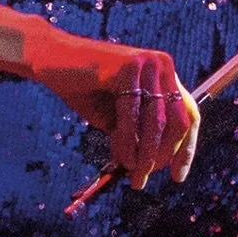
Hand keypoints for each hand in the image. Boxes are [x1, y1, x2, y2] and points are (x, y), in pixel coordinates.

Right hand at [32, 32, 200, 181]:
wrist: (49, 59)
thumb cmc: (83, 88)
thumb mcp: (116, 117)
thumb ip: (135, 135)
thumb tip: (148, 167)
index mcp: (164, 76)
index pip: (188, 115)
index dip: (186, 148)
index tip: (178, 177)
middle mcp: (162, 66)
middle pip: (178, 121)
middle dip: (163, 155)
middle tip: (144, 178)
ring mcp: (147, 64)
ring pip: (157, 121)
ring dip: (146, 154)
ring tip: (134, 174)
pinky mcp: (128, 67)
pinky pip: (133, 114)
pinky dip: (128, 141)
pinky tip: (122, 158)